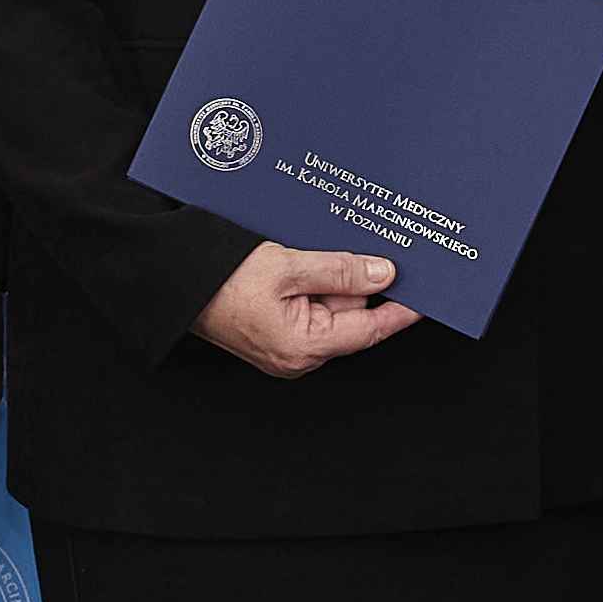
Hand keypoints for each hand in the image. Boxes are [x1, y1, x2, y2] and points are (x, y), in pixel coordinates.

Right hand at [193, 243, 418, 381]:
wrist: (171, 283)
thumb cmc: (219, 280)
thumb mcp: (287, 267)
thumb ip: (339, 270)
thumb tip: (384, 274)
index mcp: (304, 347)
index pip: (371, 330)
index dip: (403, 310)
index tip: (430, 295)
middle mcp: (298, 355)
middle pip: (351, 315)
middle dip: (363, 281)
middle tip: (385, 247)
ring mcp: (285, 345)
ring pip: (331, 307)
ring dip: (335, 276)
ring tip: (328, 246)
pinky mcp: (275, 330)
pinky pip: (309, 305)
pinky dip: (316, 281)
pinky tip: (311, 255)